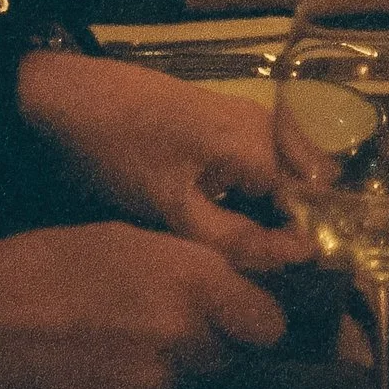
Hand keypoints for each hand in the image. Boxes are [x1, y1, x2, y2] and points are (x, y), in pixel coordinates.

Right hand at [0, 222, 286, 388]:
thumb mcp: (129, 238)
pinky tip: (87, 366)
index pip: (268, 325)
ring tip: (116, 336)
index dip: (260, 320)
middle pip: (224, 356)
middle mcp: (183, 342)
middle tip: (168, 316)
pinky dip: (125, 387)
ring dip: (166, 363)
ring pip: (180, 380)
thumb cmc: (49, 261)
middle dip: (209, 339)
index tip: (247, 312)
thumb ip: (188, 267)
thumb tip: (227, 289)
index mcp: (193, 286)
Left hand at [15, 50, 312, 274]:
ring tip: (252, 260)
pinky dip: (262, 197)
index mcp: (262, 144)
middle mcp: (269, 125)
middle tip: (269, 276)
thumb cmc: (122, 155)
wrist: (71, 99)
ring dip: (281, 215)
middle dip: (300, 230)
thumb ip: (238, 239)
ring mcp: (250, 118)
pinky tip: (235, 229)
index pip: (318, 205)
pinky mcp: (229, 123)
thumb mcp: (175, 209)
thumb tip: (300, 259)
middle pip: (313, 187)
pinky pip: (267, 164)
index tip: (294, 289)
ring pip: (291, 176)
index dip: (310, 248)